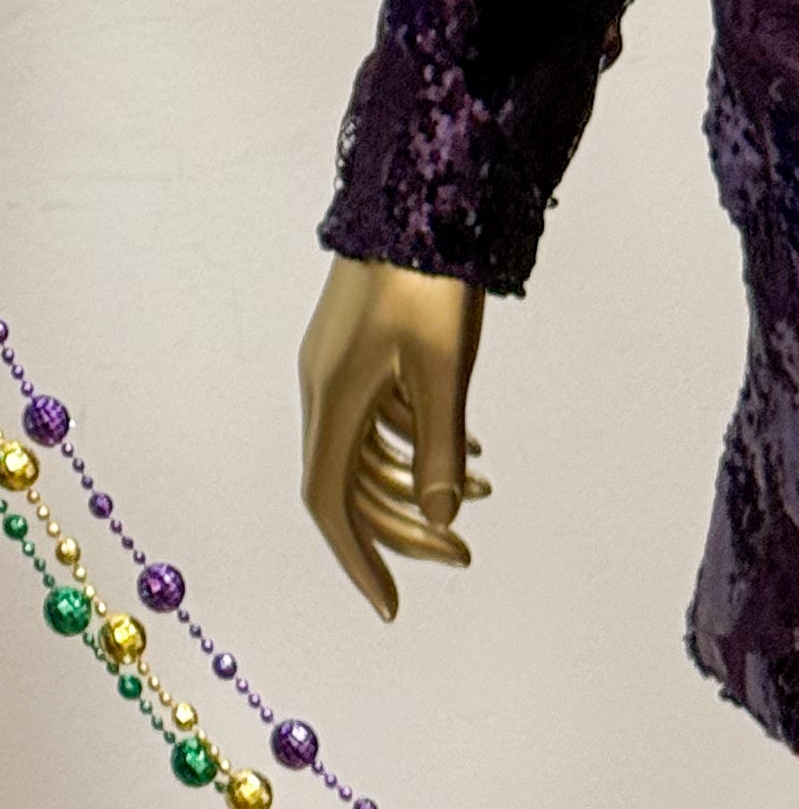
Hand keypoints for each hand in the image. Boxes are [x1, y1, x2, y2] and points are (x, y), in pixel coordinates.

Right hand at [298, 254, 489, 621]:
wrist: (415, 200)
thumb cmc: (428, 283)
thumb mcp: (443, 371)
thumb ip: (440, 450)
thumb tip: (440, 518)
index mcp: (332, 396)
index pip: (329, 500)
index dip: (356, 559)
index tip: (391, 608)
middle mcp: (324, 386)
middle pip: (348, 483)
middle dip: (401, 529)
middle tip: (463, 554)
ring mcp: (337, 365)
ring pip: (365, 451)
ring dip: (416, 486)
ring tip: (484, 499)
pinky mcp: (357, 348)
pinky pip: (378, 417)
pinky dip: (417, 444)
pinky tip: (471, 451)